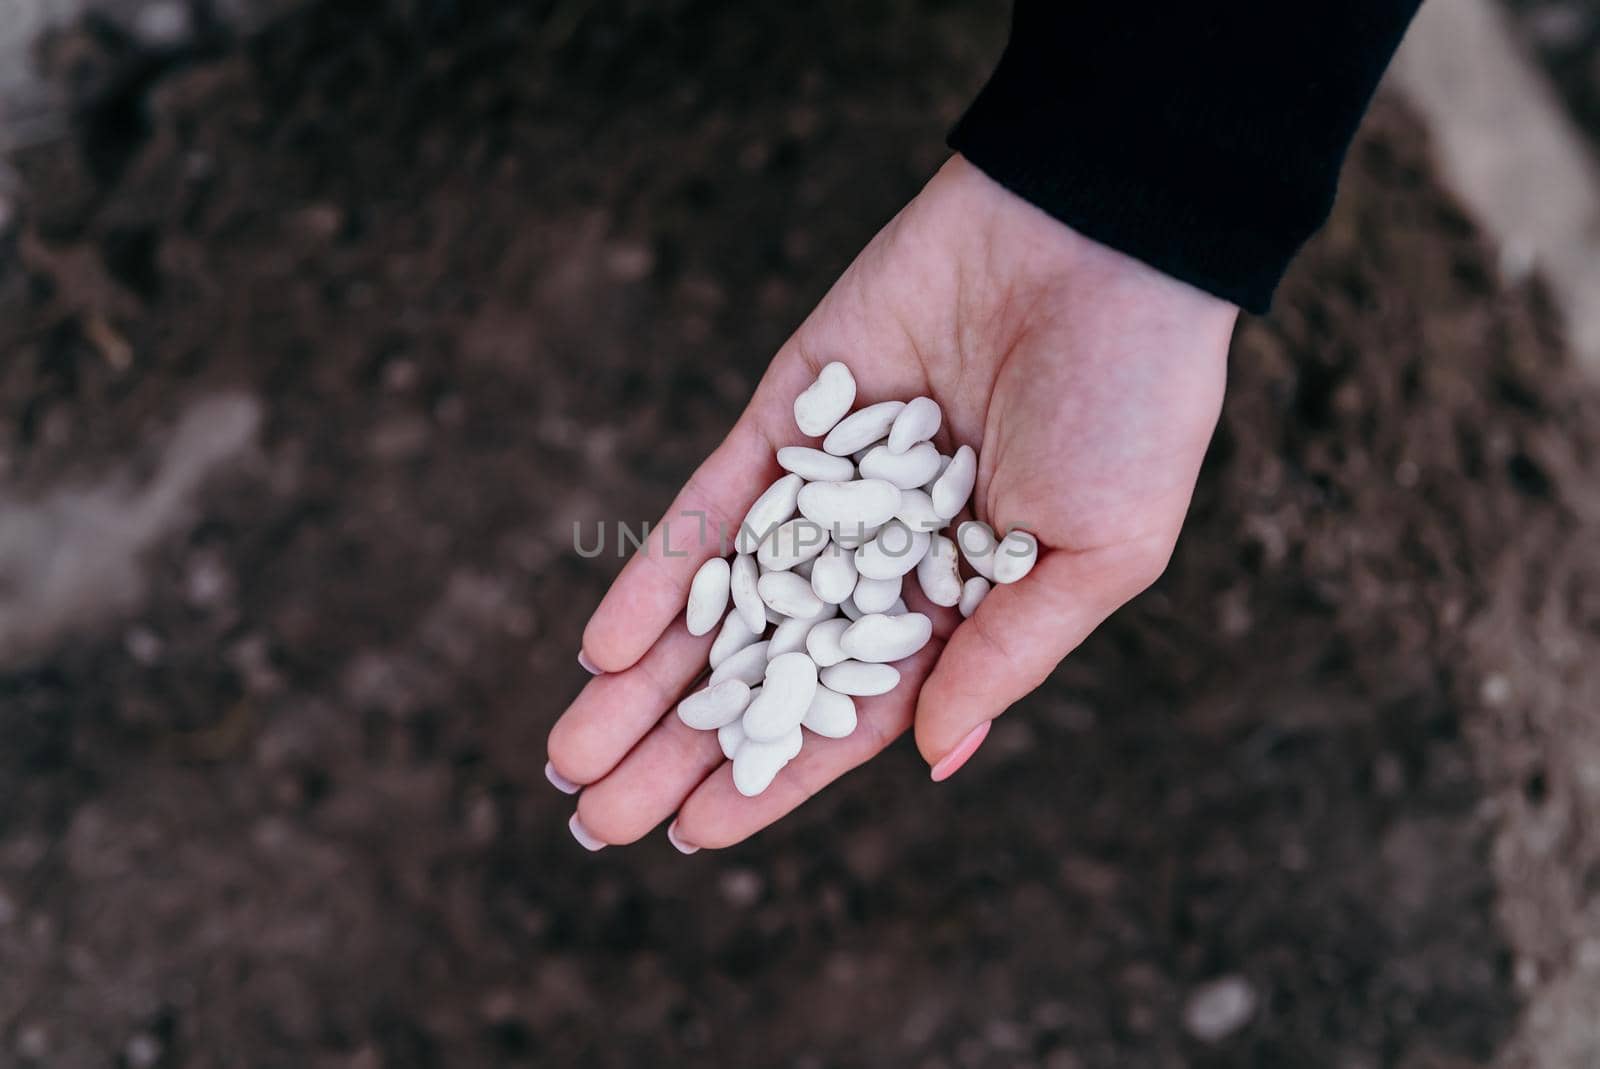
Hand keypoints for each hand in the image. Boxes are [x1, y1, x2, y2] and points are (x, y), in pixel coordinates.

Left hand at [547, 155, 1235, 849]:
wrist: (1105, 239)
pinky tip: (603, 647)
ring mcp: (827, 481)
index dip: (774, 776)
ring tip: (567, 757)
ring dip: (645, 680)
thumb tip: (931, 759)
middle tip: (592, 818)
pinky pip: (712, 504)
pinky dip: (659, 574)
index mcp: (962, 600)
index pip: (850, 712)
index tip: (692, 834)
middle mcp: (880, 552)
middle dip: (681, 745)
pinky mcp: (789, 409)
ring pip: (721, 600)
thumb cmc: (1134, 406)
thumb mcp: (1096, 555)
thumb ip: (1007, 655)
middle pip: (765, 669)